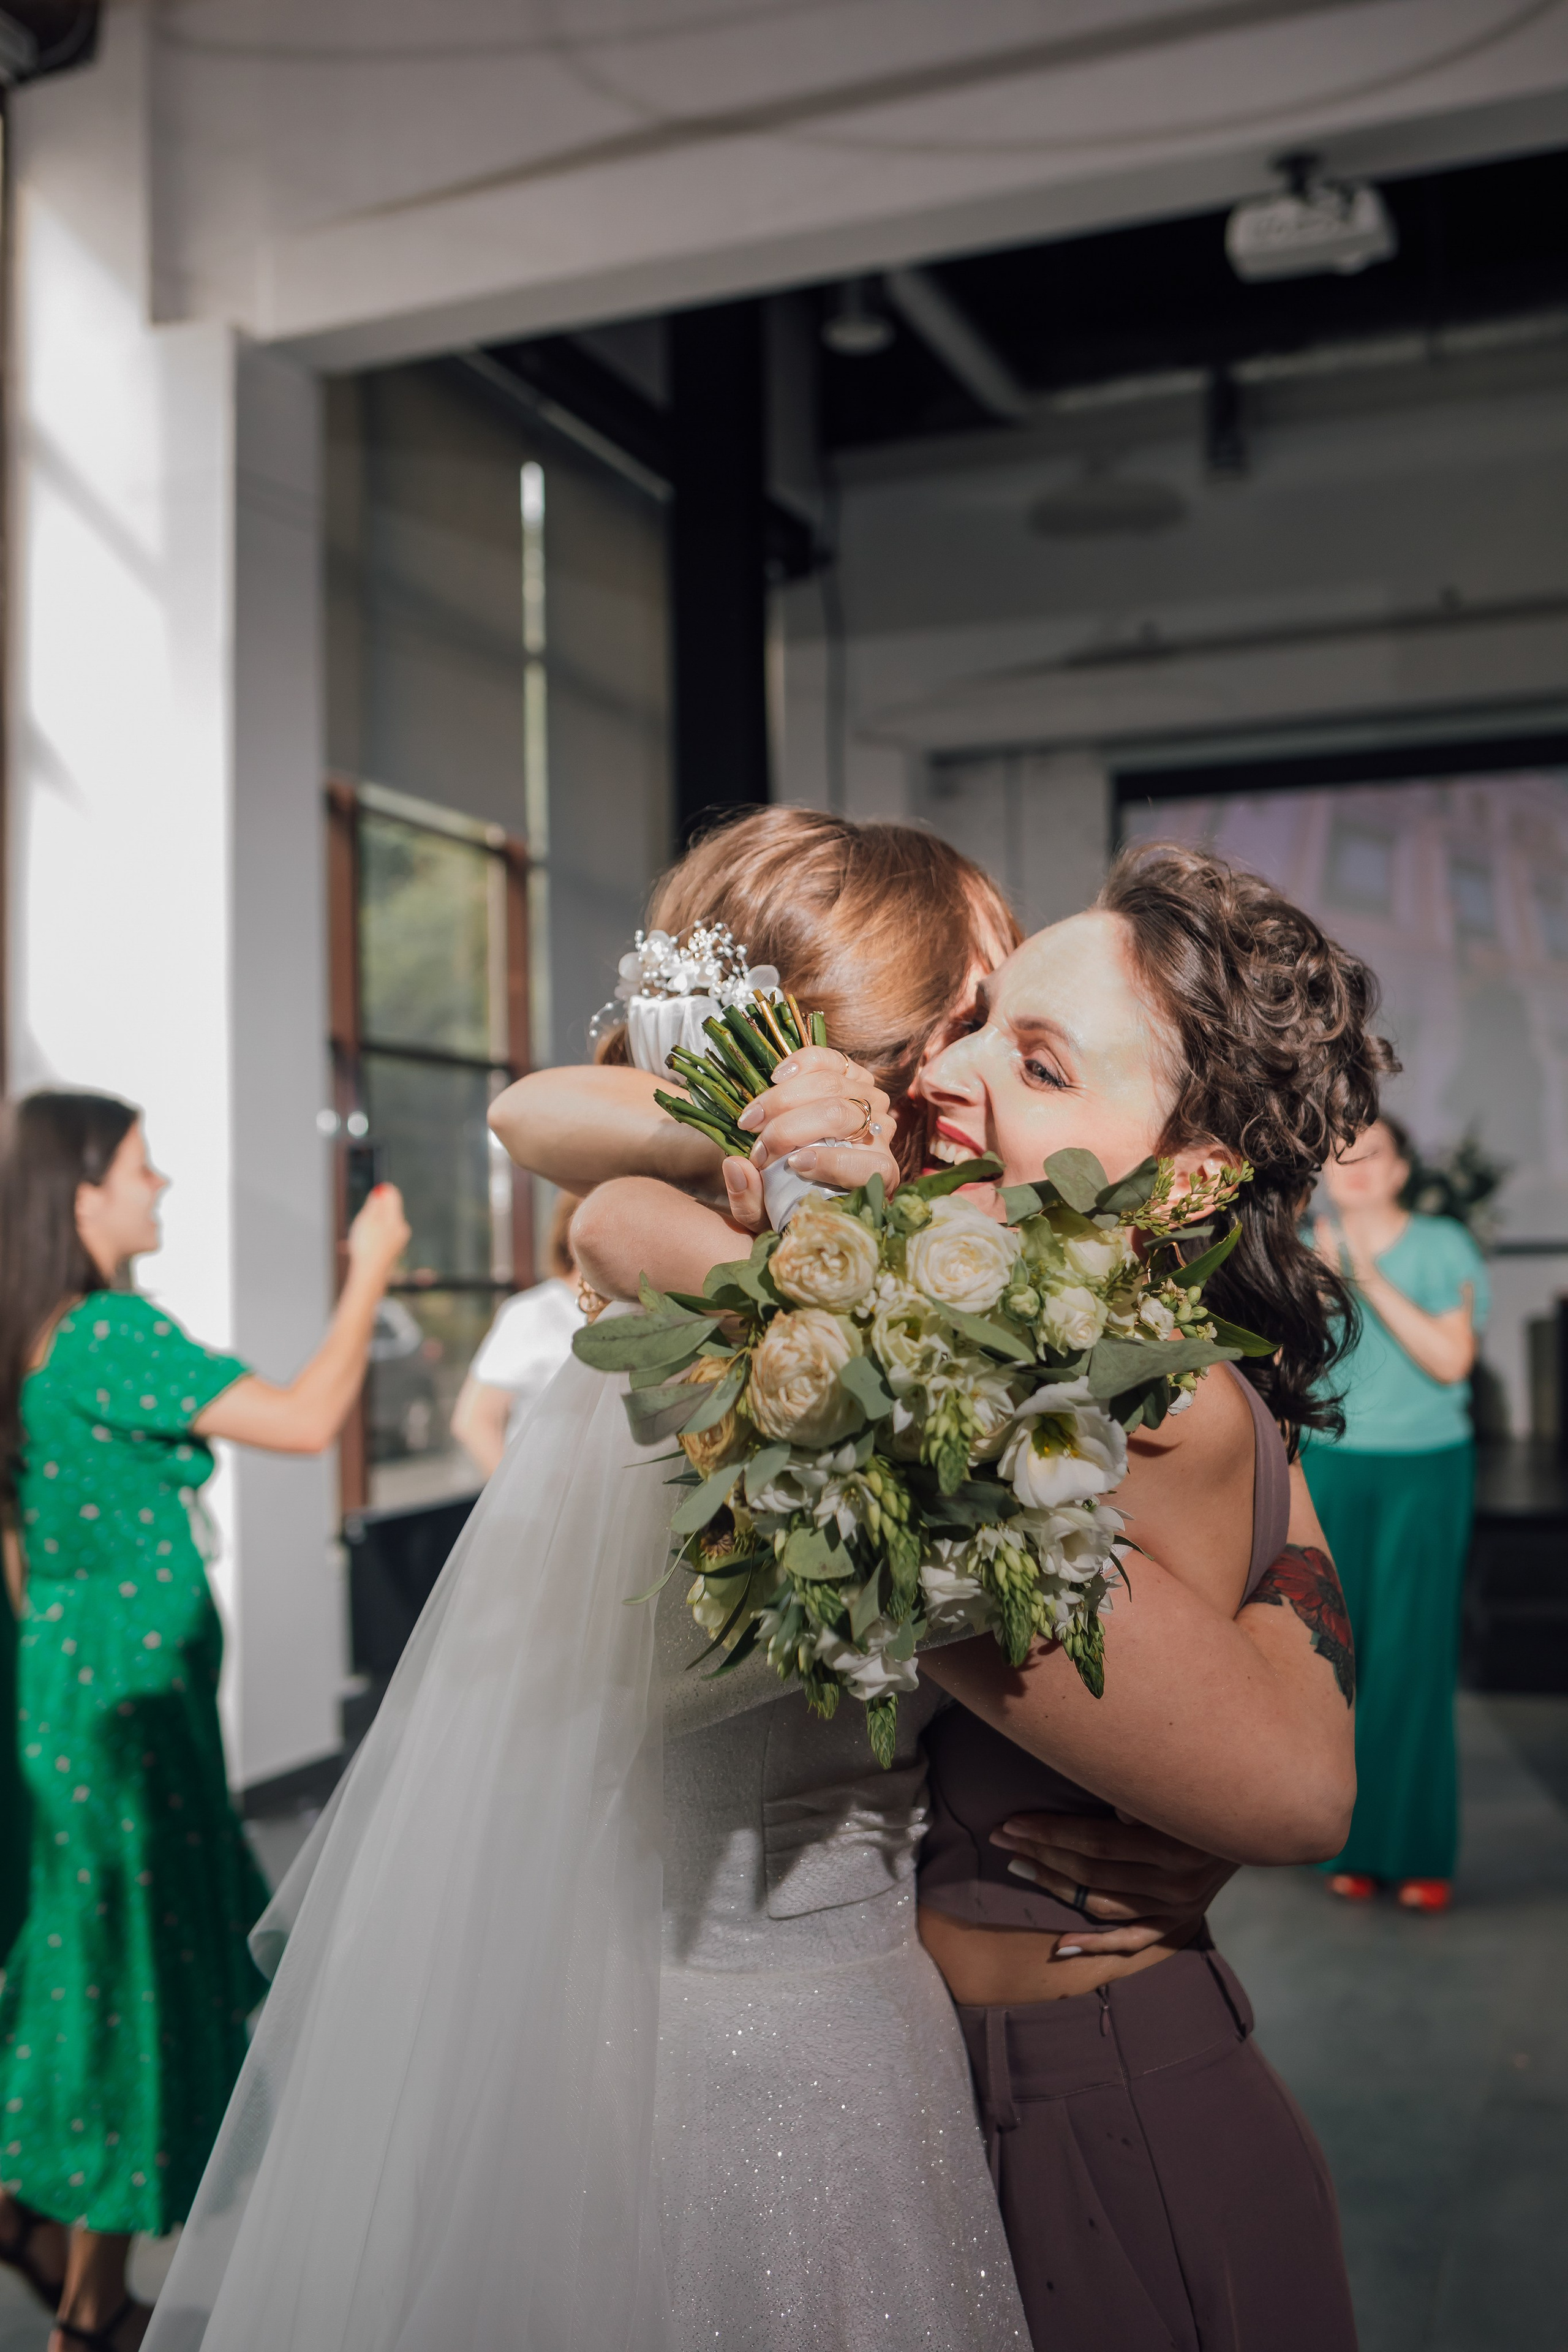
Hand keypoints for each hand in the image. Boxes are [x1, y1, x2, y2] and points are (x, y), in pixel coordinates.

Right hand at [346, 1183, 410, 1283]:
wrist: (369, 1275)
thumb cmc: (366, 1247)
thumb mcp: (367, 1220)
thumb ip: (375, 1204)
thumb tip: (382, 1191)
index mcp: (396, 1219)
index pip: (393, 1197)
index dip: (383, 1192)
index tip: (374, 1195)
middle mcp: (401, 1229)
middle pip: (389, 1211)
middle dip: (374, 1212)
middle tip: (362, 1220)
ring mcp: (398, 1241)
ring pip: (383, 1225)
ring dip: (369, 1226)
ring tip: (358, 1236)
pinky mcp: (393, 1250)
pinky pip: (381, 1237)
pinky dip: (371, 1237)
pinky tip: (360, 1246)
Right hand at [732, 1045, 899, 1191]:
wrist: (804, 1172)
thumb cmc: (789, 1198)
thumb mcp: (767, 1215)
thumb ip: (750, 1200)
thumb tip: (736, 1165)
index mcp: (877, 1177)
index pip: (869, 1165)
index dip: (831, 1163)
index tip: (791, 1165)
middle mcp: (880, 1135)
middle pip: (840, 1116)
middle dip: (790, 1129)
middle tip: (757, 1147)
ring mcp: (870, 1100)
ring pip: (832, 1085)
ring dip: (782, 1100)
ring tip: (752, 1118)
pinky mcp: (853, 1074)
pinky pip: (830, 1060)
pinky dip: (801, 1063)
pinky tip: (776, 1077)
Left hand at [988, 1810, 1238, 1957]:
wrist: (1263, 1820)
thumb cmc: (1209, 1790)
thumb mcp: (1180, 1785)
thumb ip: (1142, 1795)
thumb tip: (1109, 1804)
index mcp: (1175, 1845)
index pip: (1095, 1841)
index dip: (1049, 1831)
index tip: (1011, 1822)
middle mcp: (1177, 1884)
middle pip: (1092, 1871)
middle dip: (1041, 1852)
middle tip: (1001, 1838)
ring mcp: (1178, 1907)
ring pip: (1103, 1904)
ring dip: (1056, 1886)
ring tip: (1018, 1868)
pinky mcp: (1180, 1922)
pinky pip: (1133, 1941)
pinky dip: (1097, 1945)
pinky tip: (1060, 1944)